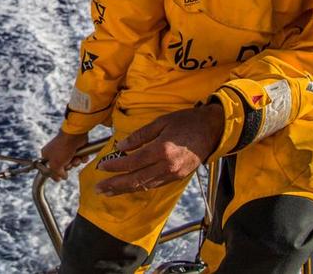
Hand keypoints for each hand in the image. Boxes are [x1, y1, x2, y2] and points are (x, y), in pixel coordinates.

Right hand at [41, 131, 89, 180]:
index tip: (59, 176)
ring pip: (72, 163)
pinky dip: (82, 158)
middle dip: (68, 166)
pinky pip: (79, 158)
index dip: (55, 173)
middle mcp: (56, 152)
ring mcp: (66, 150)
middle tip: (68, 162)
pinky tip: (81, 155)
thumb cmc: (62, 148)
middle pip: (62, 167)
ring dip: (76, 162)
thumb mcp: (55, 164)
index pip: (49, 168)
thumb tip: (60, 178)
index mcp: (47, 154)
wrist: (75, 136)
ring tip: (76, 157)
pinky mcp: (75, 148)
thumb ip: (55, 174)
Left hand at [95, 103, 222, 195]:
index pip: (133, 162)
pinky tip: (130, 186)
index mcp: (162, 150)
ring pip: (145, 186)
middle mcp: (167, 166)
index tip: (101, 168)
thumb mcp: (161, 122)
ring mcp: (174, 174)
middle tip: (99, 189)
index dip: (115, 166)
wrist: (213, 129)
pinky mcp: (179, 178)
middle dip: (116, 186)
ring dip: (126, 189)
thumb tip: (121, 146)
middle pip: (136, 180)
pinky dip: (141, 186)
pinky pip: (155, 185)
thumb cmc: (186, 121)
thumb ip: (140, 135)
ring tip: (110, 191)